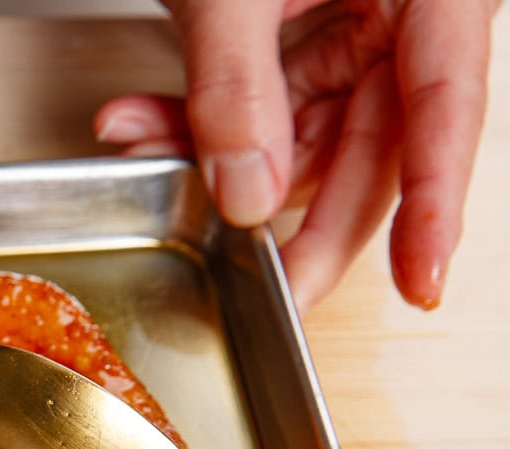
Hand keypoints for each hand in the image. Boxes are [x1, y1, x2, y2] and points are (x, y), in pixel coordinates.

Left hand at [94, 0, 497, 309]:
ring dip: (217, 153)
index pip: (446, 110)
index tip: (422, 281)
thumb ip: (239, 87)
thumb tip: (250, 195)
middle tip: (261, 285)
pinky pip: (262, 96)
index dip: (433, 205)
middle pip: (376, 141)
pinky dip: (197, 114)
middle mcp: (407, 4)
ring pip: (305, 128)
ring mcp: (356, 13)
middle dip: (300, 217)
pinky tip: (137, 119)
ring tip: (139, 146)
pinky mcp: (301, 21)